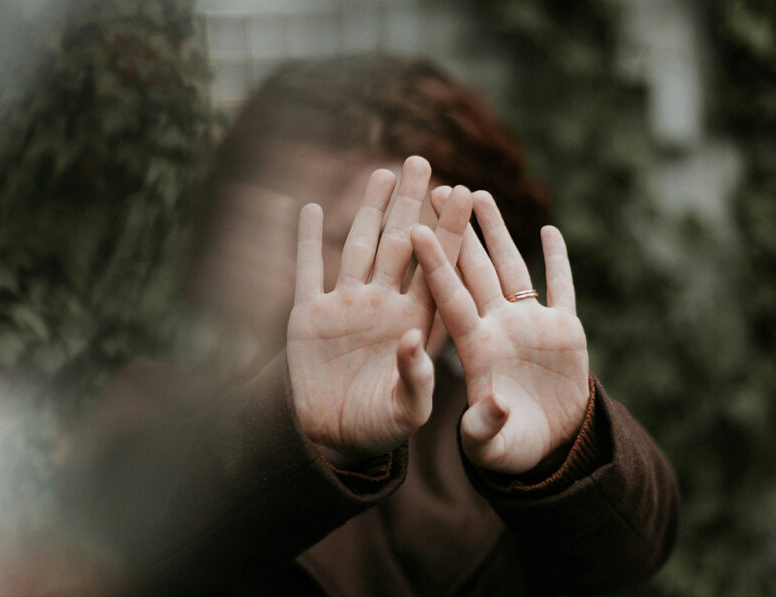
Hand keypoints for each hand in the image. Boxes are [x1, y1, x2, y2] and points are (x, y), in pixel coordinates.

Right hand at [287, 157, 472, 466]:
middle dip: (412, 204)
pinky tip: (313, 209)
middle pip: (402, 245)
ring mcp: (347, 307)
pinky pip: (309, 270)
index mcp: (416, 323)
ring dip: (370, 211)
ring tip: (383, 173)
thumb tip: (415, 341)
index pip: (438, 268)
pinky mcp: (310, 316)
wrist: (334, 440)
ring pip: (360, 247)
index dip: (450, 230)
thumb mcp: (407, 411)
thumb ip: (417, 378)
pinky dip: (308, 241)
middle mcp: (385, 306)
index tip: (466, 193)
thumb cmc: (381, 429)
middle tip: (423, 162)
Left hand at [411, 188, 589, 474]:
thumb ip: (485, 426)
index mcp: (475, 348)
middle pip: (474, 269)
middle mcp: (498, 327)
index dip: (436, 264)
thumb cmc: (506, 449)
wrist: (546, 448)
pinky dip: (558, 260)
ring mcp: (530, 325)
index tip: (417, 229)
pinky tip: (549, 231)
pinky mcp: (564, 331)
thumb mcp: (490, 445)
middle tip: (439, 187)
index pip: (450, 297)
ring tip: (480, 194)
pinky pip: (561, 288)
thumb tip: (494, 404)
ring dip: (497, 231)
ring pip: (511, 267)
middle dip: (459, 229)